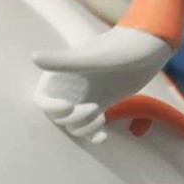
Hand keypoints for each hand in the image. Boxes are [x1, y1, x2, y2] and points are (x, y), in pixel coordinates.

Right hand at [32, 24, 169, 143]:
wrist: (150, 46)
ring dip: (84, 128)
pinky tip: (104, 137)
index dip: (50, 108)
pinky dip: (94, 135)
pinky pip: (90, 126)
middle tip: (94, 108)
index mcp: (63, 73)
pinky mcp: (102, 103)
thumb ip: (63, 62)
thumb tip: (33, 58)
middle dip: (73, 118)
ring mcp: (87, 96)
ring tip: (102, 117)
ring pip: (74, 124)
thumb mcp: (93, 58)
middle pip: (58, 116)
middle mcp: (72, 86)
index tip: (69, 106)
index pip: (42, 99)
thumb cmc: (121, 48)